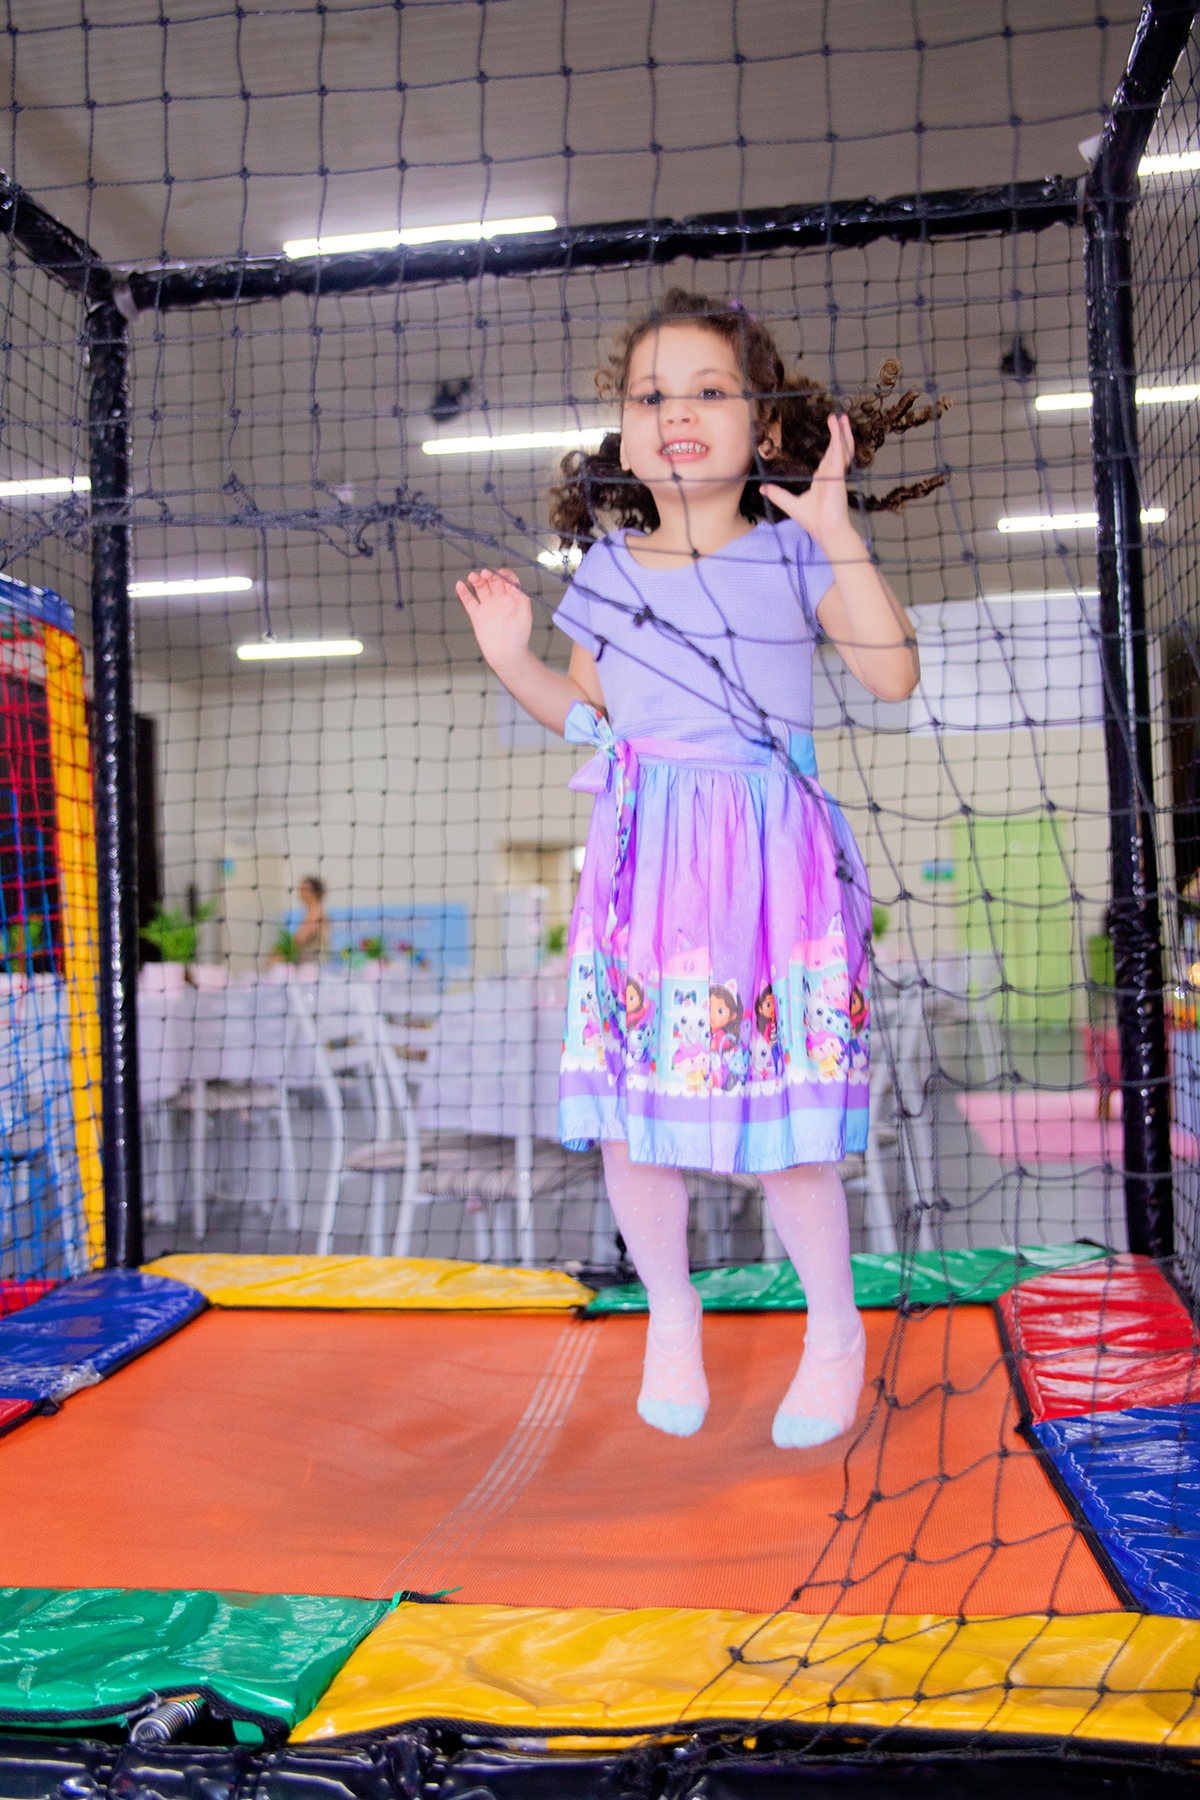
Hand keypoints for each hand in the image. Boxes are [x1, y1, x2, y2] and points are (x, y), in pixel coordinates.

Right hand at [456, 566, 531, 674]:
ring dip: (477, 580)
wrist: (506, 656)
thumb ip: (521, 599)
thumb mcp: (524, 616)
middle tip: (485, 573)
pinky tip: (459, 585)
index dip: (504, 575)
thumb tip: (515, 585)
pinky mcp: (477, 615)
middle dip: (489, 575)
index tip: (500, 574)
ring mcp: (488, 607)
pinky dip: (464, 593)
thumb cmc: (519, 637)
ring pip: (481, 588)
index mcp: (513, 598)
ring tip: (473, 576)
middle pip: (493, 581)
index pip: (508, 580)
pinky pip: (469, 601)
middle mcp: (500, 599)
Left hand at [762, 413, 854, 549]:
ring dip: (841, 432)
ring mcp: (836, 473)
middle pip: (836, 449)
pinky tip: (840, 427)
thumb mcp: (789, 504)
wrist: (825, 530)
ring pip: (840, 448)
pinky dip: (840, 439)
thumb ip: (778, 494)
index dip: (830, 444)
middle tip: (836, 418)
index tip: (831, 433)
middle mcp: (831, 474)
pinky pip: (839, 453)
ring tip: (841, 417)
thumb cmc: (813, 520)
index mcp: (822, 479)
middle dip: (837, 433)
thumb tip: (762, 488)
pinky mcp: (838, 475)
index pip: (827, 457)